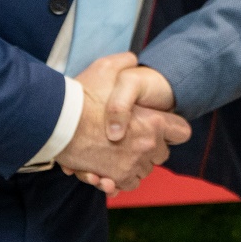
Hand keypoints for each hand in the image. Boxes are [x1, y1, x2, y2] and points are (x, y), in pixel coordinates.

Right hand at [55, 54, 189, 194]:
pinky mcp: (116, 179)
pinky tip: (113, 166)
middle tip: (134, 136)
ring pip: (145, 169)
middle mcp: (147, 146)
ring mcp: (132, 165)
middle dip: (152, 146)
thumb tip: (132, 58)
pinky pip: (130, 183)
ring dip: (136, 162)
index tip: (161, 124)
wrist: (58, 123)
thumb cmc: (82, 95)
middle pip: (163, 153)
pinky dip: (123, 177)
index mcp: (154, 122)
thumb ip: (124, 61)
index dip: (173, 128)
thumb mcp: (105, 67)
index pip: (182, 131)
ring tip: (120, 150)